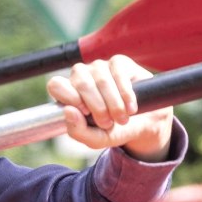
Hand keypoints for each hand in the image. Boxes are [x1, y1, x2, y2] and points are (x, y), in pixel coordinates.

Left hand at [45, 54, 174, 161]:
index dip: (69, 97)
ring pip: (101, 79)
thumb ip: (78, 130)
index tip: (85, 112)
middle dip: (97, 106)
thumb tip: (67, 111)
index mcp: (69, 93)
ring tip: (122, 118)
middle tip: (108, 122)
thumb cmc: (115, 130)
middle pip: (80, 82)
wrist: (145, 124)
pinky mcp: (118, 62)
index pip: (56, 85)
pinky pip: (118, 73)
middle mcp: (81, 76)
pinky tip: (131, 107)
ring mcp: (99, 67)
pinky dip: (126, 94)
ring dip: (114, 103)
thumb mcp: (96, 139)